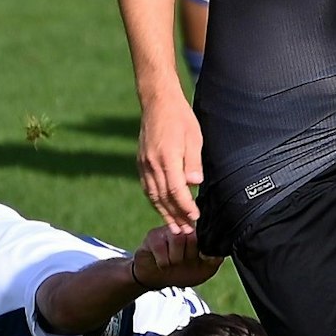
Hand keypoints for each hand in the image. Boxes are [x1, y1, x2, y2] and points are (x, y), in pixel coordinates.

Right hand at [131, 228, 222, 289]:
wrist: (158, 278)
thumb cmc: (183, 272)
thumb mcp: (204, 270)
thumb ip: (214, 259)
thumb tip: (217, 252)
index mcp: (200, 235)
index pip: (207, 234)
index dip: (205, 249)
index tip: (202, 258)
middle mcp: (185, 228)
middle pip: (193, 236)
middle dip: (190, 256)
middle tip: (185, 262)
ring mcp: (169, 230)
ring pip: (178, 239)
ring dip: (176, 259)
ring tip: (173, 263)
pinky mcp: (153, 236)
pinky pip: (161, 247)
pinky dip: (163, 262)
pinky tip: (163, 263)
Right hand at [138, 100, 202, 233]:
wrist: (157, 103)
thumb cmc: (181, 118)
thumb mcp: (194, 138)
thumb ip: (193, 162)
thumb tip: (194, 183)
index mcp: (167, 157)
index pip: (176, 190)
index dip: (185, 207)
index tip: (195, 218)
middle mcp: (152, 164)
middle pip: (163, 197)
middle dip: (175, 216)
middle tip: (186, 232)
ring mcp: (144, 164)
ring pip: (153, 195)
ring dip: (164, 213)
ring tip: (174, 227)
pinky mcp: (140, 162)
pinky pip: (147, 187)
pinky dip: (155, 201)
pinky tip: (162, 209)